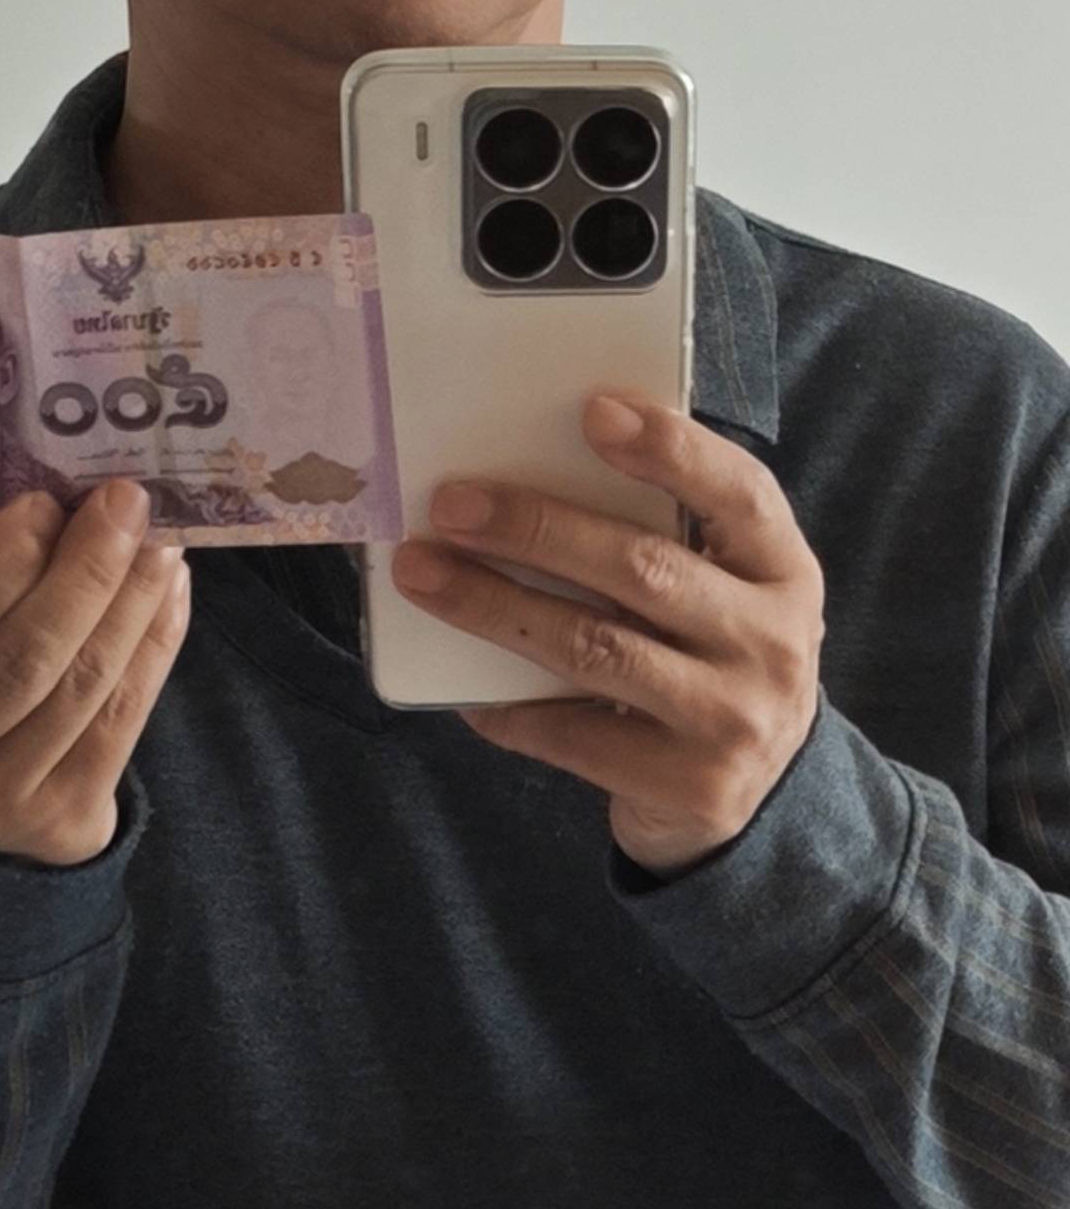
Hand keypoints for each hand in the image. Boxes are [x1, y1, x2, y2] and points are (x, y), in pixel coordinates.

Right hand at [0, 481, 190, 864]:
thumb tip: (66, 512)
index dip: (6, 559)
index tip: (47, 505)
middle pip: (24, 657)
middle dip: (87, 570)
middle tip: (126, 505)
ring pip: (81, 688)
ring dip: (133, 602)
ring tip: (158, 544)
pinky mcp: (58, 823)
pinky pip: (121, 722)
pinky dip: (155, 648)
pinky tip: (168, 594)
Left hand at [390, 394, 824, 874]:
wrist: (759, 799)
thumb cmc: (711, 664)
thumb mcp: (721, 597)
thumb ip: (662, 541)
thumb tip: (523, 477)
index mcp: (785, 572)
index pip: (739, 493)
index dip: (670, 450)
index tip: (592, 410)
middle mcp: (772, 642)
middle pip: (643, 568)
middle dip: (536, 529)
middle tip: (451, 504)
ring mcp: (733, 719)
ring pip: (596, 648)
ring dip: (494, 607)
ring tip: (423, 574)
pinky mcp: (690, 787)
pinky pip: (573, 735)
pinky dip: (508, 708)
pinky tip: (464, 690)